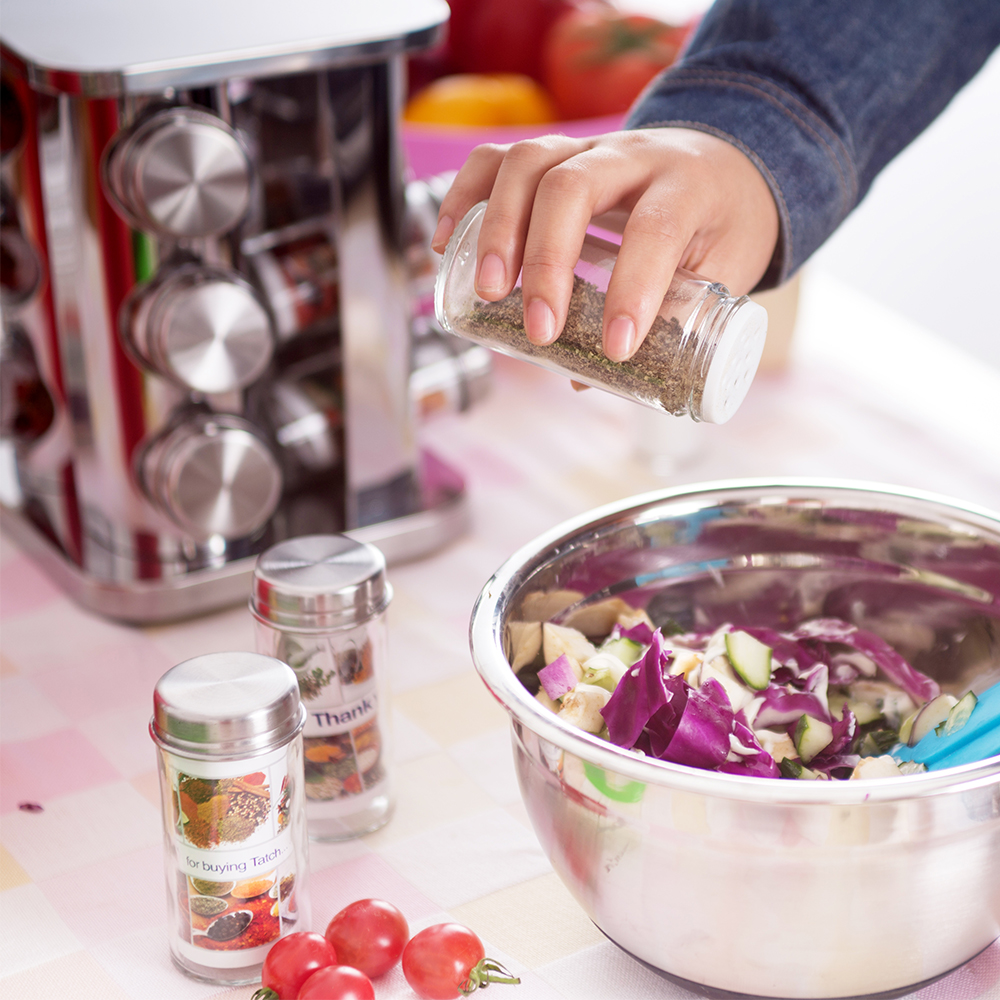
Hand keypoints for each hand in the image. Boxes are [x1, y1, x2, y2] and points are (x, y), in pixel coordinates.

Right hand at [431, 128, 779, 360]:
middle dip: (547, 260)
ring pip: (528, 161)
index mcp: (689, 184)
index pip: (655, 228)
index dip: (632, 290)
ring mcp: (586, 147)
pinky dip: (463, 195)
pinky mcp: (552, 153)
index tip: (616, 350)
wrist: (728, 163)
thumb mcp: (722, 274)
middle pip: (573, 186)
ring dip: (499, 228)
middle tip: (538, 328)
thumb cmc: (723, 227)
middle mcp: (633, 154)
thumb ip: (667, 324)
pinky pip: (496, 159)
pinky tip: (448, 243)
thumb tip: (585, 378)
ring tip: (491, 292)